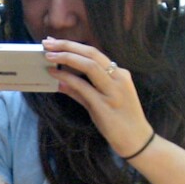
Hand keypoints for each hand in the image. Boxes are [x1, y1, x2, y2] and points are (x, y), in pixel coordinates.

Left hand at [42, 37, 153, 157]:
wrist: (137, 141)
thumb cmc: (119, 121)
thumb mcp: (100, 102)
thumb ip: (80, 91)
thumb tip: (60, 82)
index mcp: (120, 74)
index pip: (94, 53)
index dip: (73, 45)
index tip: (55, 42)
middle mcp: (118, 78)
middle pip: (91, 53)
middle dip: (67, 45)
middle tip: (47, 43)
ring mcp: (113, 91)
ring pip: (89, 65)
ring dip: (67, 57)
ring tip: (48, 56)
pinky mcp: (104, 105)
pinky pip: (83, 87)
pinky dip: (67, 78)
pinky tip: (54, 74)